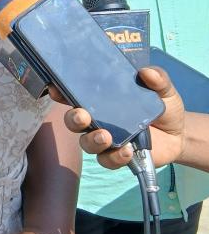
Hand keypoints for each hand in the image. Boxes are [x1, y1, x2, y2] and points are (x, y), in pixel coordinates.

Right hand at [49, 66, 184, 168]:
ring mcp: (105, 140)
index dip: (61, 92)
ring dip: (92, 140)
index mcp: (101, 100)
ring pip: (86, 143)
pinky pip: (107, 160)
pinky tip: (126, 151)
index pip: (74, 95)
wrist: (178, 134)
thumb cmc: (162, 108)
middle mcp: (97, 120)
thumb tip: (147, 72)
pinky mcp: (116, 157)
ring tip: (105, 136)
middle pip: (73, 121)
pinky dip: (114, 157)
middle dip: (72, 118)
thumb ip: (158, 78)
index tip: (56, 88)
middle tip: (82, 116)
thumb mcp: (163, 89)